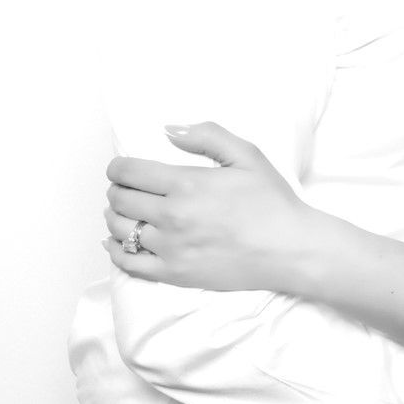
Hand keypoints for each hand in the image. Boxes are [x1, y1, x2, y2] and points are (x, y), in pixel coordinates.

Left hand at [103, 121, 317, 292]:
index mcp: (187, 184)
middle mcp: (172, 216)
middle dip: (117, 190)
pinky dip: (116, 250)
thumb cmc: (271, 202)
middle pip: (120, 200)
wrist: (288, 249)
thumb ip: (207, 136)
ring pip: (120, 230)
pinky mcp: (173, 274)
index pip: (129, 172)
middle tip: (125, 188)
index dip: (118, 167)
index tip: (121, 168)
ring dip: (115, 217)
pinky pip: (128, 263)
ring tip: (124, 212)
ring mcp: (170, 248)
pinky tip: (117, 242)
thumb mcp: (247, 155)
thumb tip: (169, 129)